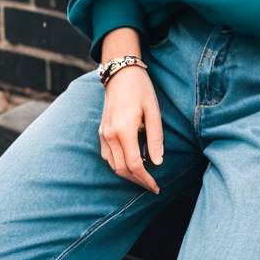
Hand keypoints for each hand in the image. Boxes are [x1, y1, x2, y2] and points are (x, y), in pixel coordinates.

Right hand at [98, 65, 165, 194]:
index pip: (134, 164)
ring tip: (143, 176)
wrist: (120, 72)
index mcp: (124, 130)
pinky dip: (118, 164)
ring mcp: (103, 133)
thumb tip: (157, 162)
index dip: (145, 179)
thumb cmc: (140, 89)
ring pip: (113, 165)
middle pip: (122, 169)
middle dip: (137, 181)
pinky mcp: (101, 131)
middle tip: (152, 185)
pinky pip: (107, 156)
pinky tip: (130, 163)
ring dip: (127, 174)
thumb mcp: (153, 111)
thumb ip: (155, 137)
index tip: (156, 187)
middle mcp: (110, 135)